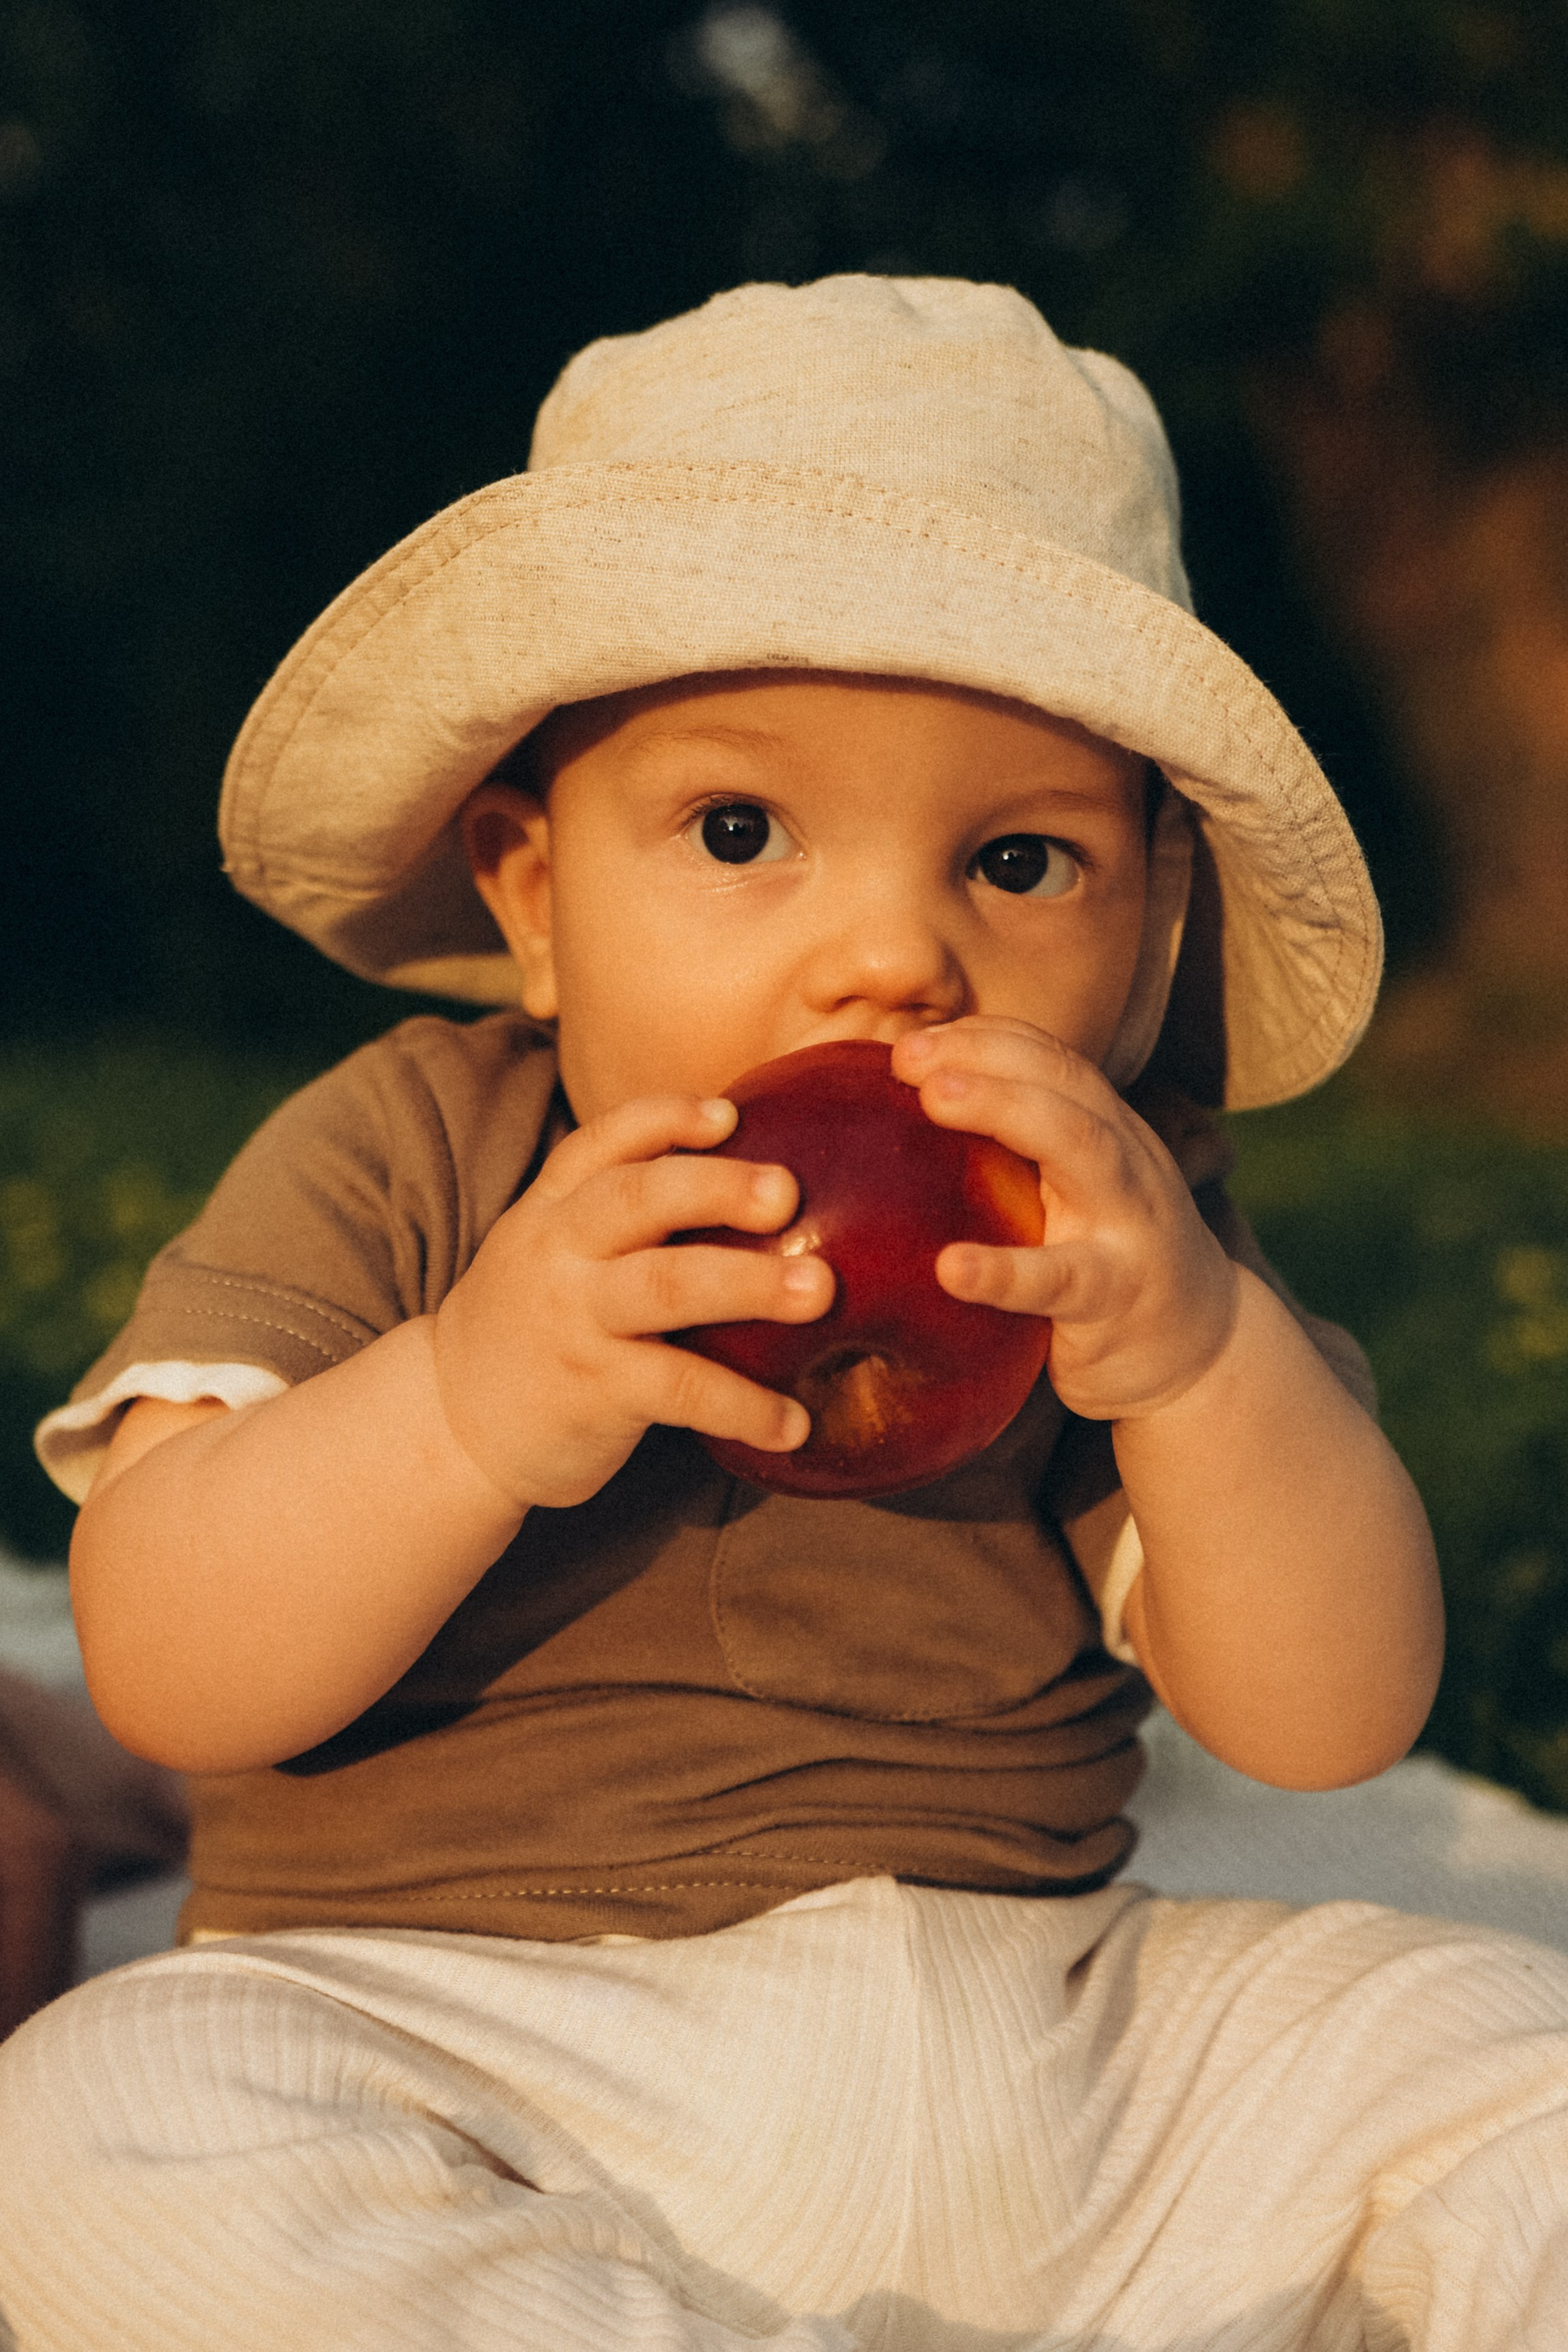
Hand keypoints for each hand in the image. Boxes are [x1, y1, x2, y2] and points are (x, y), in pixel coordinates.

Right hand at [432, 1095, 833, 1508]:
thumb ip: (620, 1215)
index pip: (602, 1143)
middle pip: (638, 1198)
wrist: (452, 1425)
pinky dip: (744, 1406)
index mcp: (551, 1210)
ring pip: (667, 1286)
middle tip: (788, 1192)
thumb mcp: (550, 1250)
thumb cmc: (533, 1328)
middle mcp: (558, 1253)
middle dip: (718, 1187)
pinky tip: (794, 1422)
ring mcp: (574, 1320)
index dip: (665, 1119)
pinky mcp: (593, 1390)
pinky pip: (681, 1389)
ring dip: (748, 1283)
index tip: (728, 1113)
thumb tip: (744, 1180)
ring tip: (819, 1291)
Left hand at [892, 1018, 1238, 1422]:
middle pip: (1065, 1083)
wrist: (1206, 1351)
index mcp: (1108, 1133)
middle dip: (987, 1056)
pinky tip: (950, 1268)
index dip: (983, 1038)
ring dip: (1006, 1109)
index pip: (1051, 1060)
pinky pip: (1062, 1278)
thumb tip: (908, 1123)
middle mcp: (1126, 1162)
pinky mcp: (1117, 1297)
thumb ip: (1020, 1157)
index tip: (910, 1041)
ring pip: (1082, 1147)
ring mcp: (1129, 1225)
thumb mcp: (1075, 1196)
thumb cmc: (1108, 1263)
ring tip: (934, 1100)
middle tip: (905, 1056)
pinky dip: (1006, 1271)